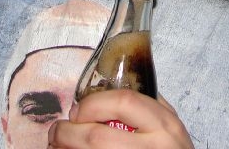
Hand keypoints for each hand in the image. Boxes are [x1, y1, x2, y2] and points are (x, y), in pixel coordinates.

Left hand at [48, 90, 192, 147]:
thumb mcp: (172, 127)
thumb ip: (150, 107)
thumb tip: (112, 86)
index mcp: (165, 126)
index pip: (124, 102)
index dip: (92, 104)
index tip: (77, 110)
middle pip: (97, 138)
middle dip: (67, 133)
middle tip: (57, 132)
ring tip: (57, 146)